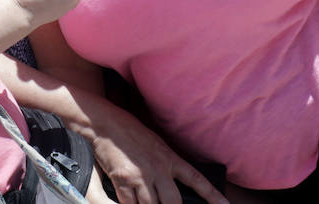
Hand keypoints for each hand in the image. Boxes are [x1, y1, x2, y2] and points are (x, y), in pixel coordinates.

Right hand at [88, 106, 228, 203]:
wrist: (105, 122)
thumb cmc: (131, 132)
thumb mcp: (157, 144)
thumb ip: (168, 164)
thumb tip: (175, 185)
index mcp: (169, 158)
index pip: (197, 180)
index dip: (213, 196)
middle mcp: (158, 168)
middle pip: (173, 202)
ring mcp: (140, 175)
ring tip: (146, 202)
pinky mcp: (122, 179)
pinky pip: (130, 203)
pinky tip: (130, 202)